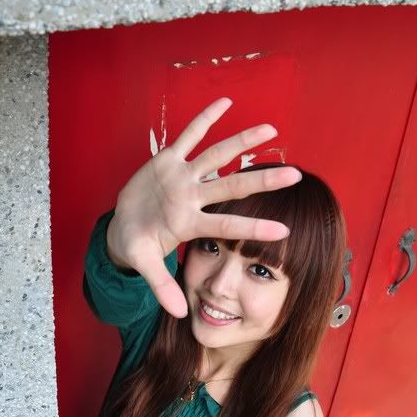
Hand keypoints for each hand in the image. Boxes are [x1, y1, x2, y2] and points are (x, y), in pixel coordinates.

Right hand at [108, 97, 302, 318]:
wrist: (122, 229)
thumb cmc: (137, 246)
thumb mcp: (145, 266)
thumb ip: (162, 286)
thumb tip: (180, 315)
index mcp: (188, 223)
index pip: (227, 226)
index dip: (253, 227)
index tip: (286, 230)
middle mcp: (192, 198)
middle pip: (231, 187)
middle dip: (262, 181)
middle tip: (295, 175)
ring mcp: (182, 178)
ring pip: (217, 156)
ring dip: (242, 142)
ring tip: (271, 128)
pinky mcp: (167, 160)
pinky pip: (188, 135)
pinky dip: (204, 119)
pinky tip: (225, 102)